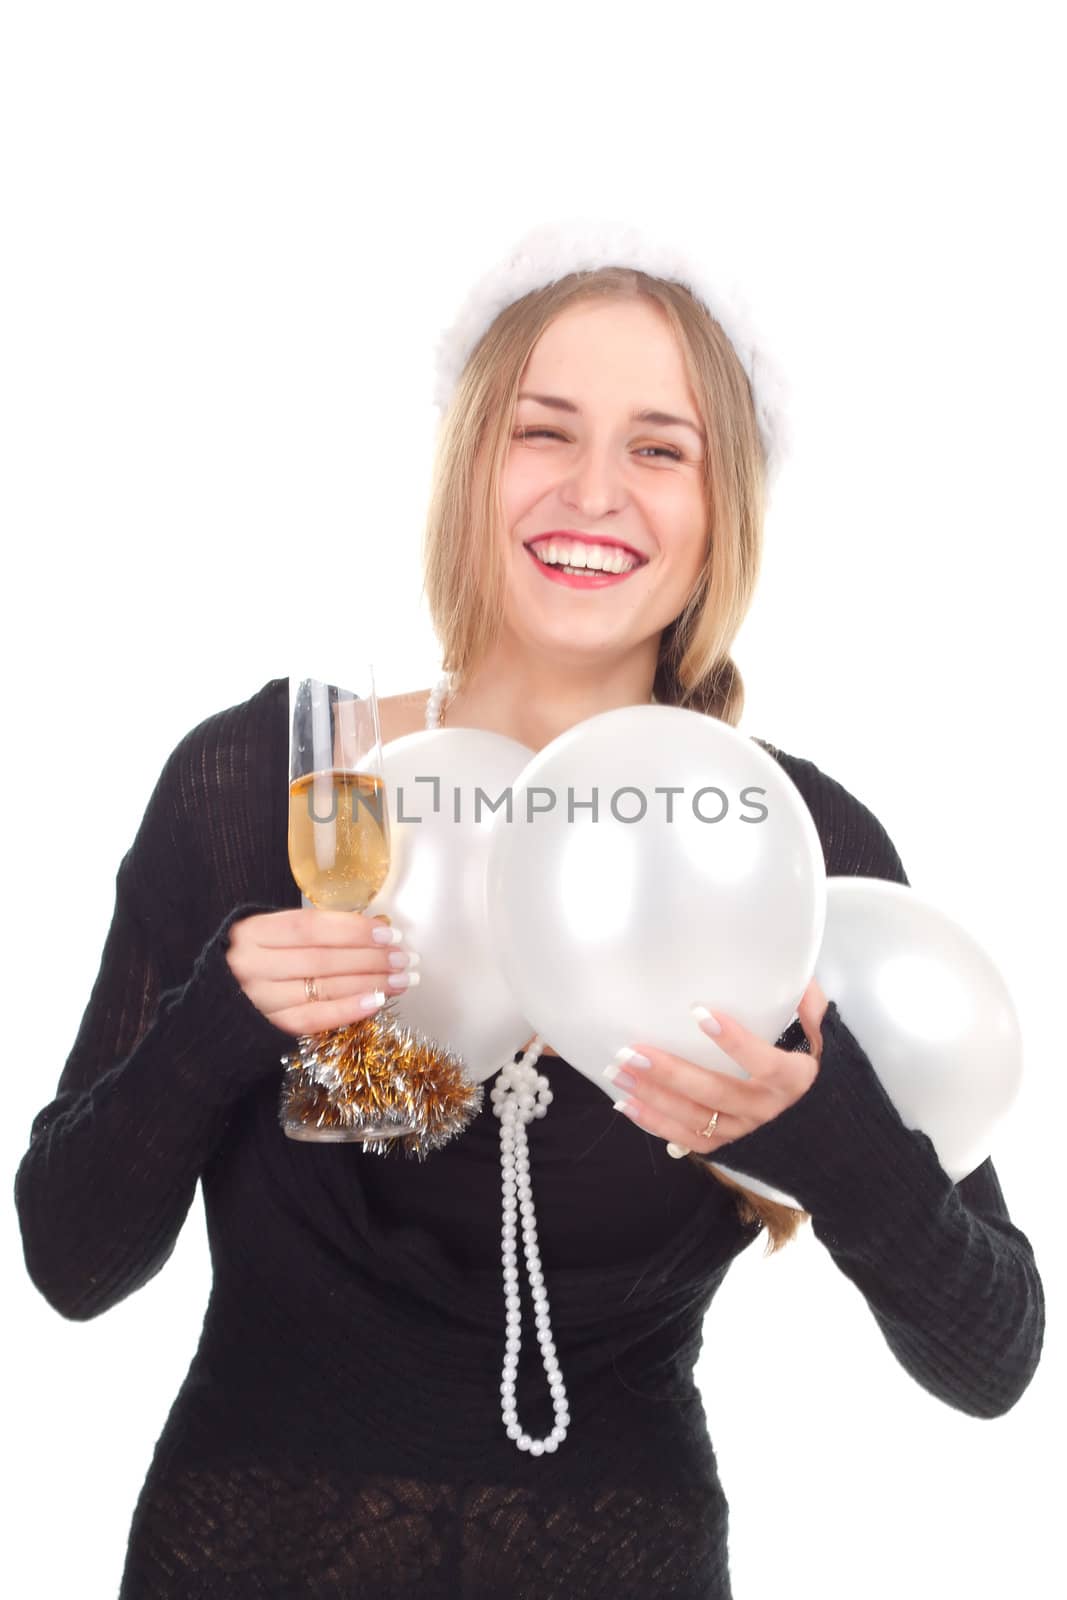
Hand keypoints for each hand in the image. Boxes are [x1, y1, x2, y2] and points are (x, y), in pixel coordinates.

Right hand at [224, 908, 419, 1035]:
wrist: (217, 1008)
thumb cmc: (257, 961)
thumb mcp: (271, 936)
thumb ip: (311, 932)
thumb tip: (374, 929)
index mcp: (253, 931)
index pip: (310, 927)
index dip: (352, 929)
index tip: (388, 931)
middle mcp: (252, 964)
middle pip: (321, 959)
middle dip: (370, 958)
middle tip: (403, 957)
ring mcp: (259, 998)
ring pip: (322, 988)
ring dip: (369, 983)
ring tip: (400, 979)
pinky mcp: (269, 1027)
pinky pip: (314, 1019)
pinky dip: (349, 1010)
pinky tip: (376, 1001)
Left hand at [607, 978, 828, 1156]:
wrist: (834, 1144)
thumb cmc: (824, 1081)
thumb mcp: (829, 1044)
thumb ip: (812, 1008)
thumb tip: (796, 970)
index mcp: (796, 1080)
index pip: (764, 1062)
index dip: (734, 1040)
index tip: (698, 1012)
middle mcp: (769, 1110)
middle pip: (715, 1093)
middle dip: (670, 1072)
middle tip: (631, 1050)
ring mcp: (747, 1132)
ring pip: (695, 1118)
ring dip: (653, 1096)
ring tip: (618, 1072)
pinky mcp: (731, 1147)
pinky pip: (689, 1140)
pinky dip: (656, 1124)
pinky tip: (627, 1103)